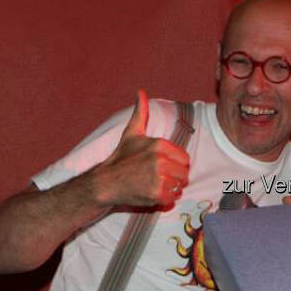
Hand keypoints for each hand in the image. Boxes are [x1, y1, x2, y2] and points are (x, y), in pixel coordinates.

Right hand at [92, 90, 189, 207]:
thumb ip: (141, 112)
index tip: (163, 166)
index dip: (176, 164)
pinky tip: (152, 194)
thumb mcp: (131, 133)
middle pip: (184, 173)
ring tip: (154, 185)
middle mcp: (160, 161)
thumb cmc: (120, 158)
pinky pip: (172, 198)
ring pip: (179, 186)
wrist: (104, 183)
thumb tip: (141, 91)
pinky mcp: (155, 194)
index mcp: (159, 145)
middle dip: (174, 177)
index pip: (185, 158)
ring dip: (171, 189)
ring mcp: (158, 178)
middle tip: (158, 177)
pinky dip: (165, 199)